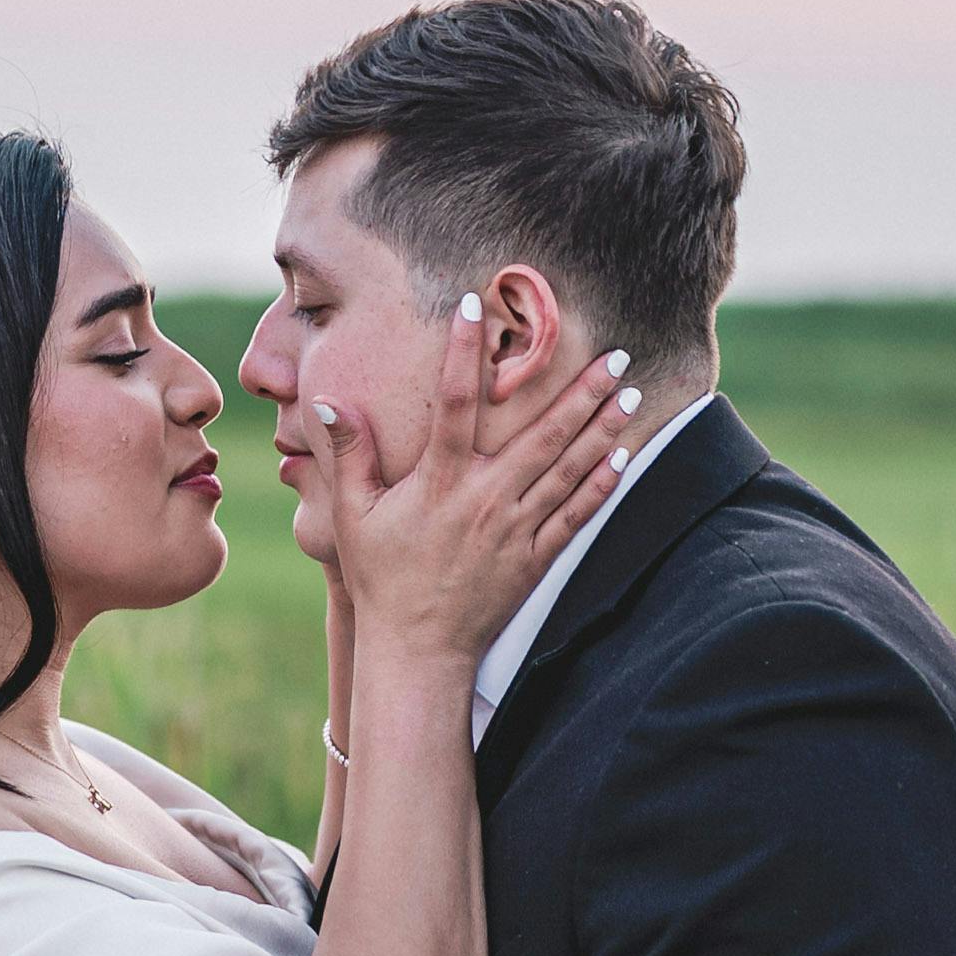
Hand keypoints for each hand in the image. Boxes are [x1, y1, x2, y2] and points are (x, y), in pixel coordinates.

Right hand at [301, 308, 634, 668]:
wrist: (418, 649)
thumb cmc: (382, 578)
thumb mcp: (351, 516)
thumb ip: (347, 455)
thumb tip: (327, 402)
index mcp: (439, 483)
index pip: (454, 402)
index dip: (463, 351)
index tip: (475, 306)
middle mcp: (485, 500)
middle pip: (542, 434)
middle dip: (581, 390)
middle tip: (615, 354)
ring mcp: (517, 530)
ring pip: (570, 469)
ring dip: (603, 429)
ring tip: (628, 393)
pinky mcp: (537, 558)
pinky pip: (577, 515)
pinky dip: (602, 485)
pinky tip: (624, 456)